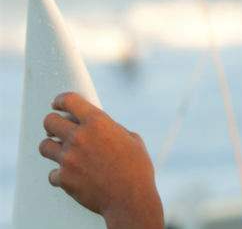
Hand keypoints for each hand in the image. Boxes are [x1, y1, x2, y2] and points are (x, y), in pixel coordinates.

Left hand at [39, 92, 163, 228]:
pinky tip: (72, 176)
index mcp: (98, 122)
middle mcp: (79, 137)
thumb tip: (105, 127)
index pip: (69, 100)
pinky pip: (53, 173)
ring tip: (62, 152)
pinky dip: (61, 175)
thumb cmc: (137, 169)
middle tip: (57, 129)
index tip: (58, 104)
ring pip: (44, 146)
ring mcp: (69, 158)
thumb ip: (114, 129)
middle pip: (49, 121)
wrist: (131, 199)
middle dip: (53, 124)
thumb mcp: (132, 140)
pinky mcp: (64, 178)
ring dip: (52, 147)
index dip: (61, 100)